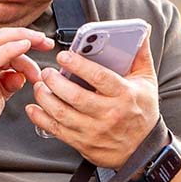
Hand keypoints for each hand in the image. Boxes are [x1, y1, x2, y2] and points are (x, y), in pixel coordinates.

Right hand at [0, 28, 53, 147]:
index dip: (24, 40)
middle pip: (2, 35)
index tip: (43, 46)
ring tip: (41, 43)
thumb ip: (7, 84)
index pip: (3, 42)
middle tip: (47, 42)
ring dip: (23, 39)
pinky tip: (24, 46)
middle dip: (27, 35)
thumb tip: (20, 77)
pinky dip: (11, 49)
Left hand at [25, 34, 158, 168]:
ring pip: (62, 113)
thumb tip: (141, 31)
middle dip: (55, 81)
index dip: (78, 65)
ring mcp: (94, 130)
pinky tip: (34, 108)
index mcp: (124, 95)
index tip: (63, 56)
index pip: (99, 77)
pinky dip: (40, 118)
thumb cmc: (142, 112)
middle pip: (75, 96)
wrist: (143, 150)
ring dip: (45, 98)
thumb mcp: (146, 82)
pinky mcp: (83, 143)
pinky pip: (56, 130)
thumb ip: (140, 55)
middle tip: (46, 72)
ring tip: (40, 86)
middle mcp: (109, 114)